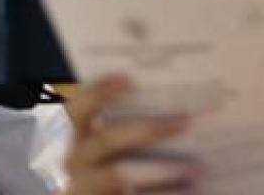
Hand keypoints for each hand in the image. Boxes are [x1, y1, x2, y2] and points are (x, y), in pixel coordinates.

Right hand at [63, 77, 198, 194]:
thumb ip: (119, 123)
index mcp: (67, 135)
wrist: (93, 191)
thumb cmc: (102, 162)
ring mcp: (84, 187)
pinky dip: (164, 194)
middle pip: (105, 141)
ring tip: (196, 168)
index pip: (77, 107)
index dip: (98, 92)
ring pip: (118, 176)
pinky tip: (189, 190)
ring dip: (160, 171)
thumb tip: (171, 104)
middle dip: (147, 130)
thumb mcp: (96, 142)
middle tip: (185, 121)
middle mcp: (73, 161)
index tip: (129, 79)